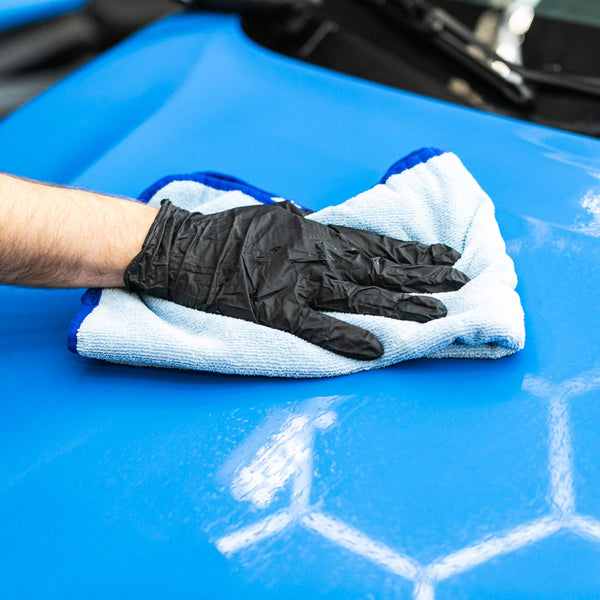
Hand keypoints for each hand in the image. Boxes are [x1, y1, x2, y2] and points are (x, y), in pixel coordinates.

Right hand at [124, 200, 468, 359]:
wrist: (184, 249)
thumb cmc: (227, 232)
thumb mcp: (275, 216)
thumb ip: (307, 225)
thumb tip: (328, 226)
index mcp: (316, 233)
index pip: (377, 244)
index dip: (413, 252)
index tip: (446, 257)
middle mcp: (316, 257)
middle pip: (380, 268)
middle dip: (423, 276)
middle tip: (462, 283)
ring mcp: (298, 285)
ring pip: (361, 295)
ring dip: (401, 305)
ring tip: (439, 314)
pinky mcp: (276, 311)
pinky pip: (318, 327)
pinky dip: (348, 337)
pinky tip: (379, 349)